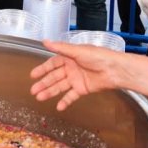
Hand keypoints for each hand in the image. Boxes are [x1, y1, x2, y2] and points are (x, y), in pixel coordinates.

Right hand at [30, 40, 147, 109]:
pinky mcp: (83, 89)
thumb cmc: (99, 56)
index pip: (52, 64)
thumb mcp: (78, 50)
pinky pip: (71, 96)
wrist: (115, 69)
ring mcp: (77, 79)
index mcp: (69, 57)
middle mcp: (71, 68)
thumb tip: (45, 41)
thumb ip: (61, 48)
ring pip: (60, 87)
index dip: (42, 69)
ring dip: (50, 92)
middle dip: (43, 83)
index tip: (33, 75)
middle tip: (33, 90)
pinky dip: (65, 101)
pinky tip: (58, 107)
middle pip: (54, 77)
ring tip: (40, 98)